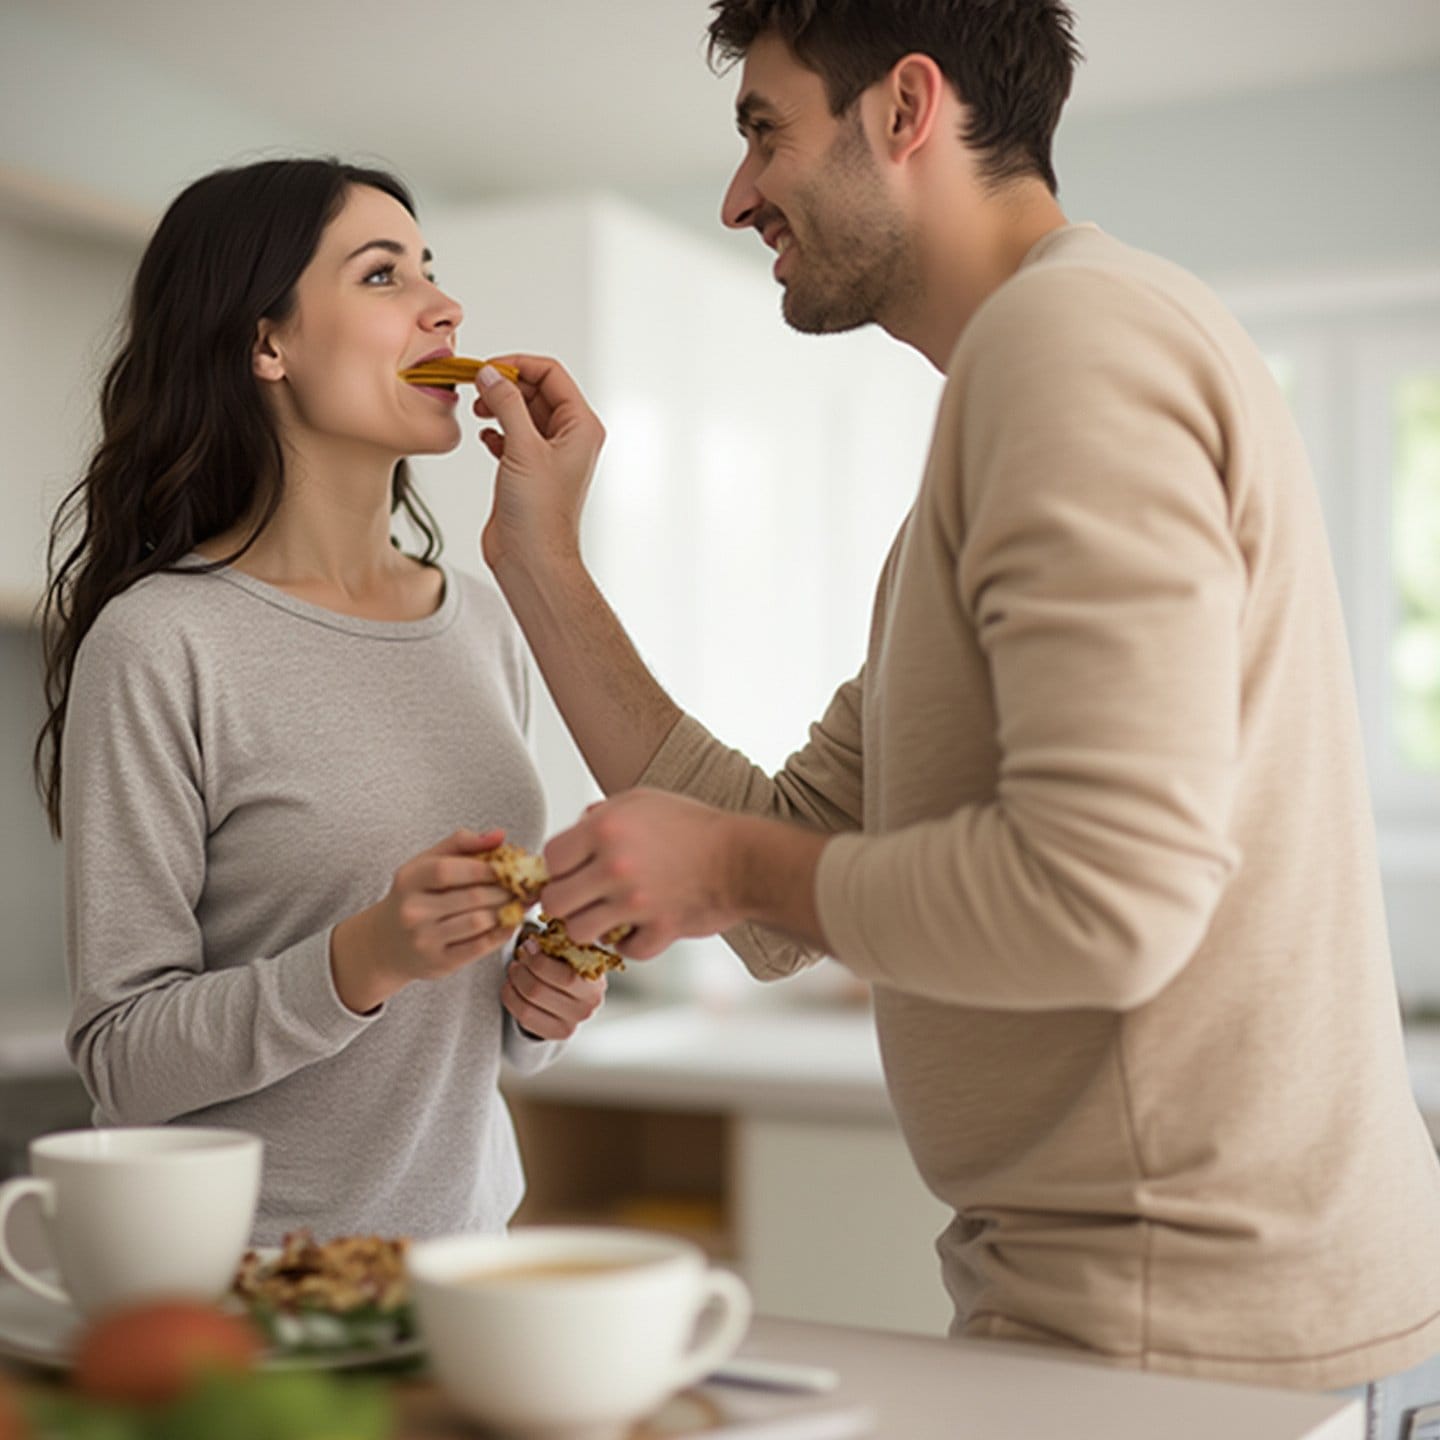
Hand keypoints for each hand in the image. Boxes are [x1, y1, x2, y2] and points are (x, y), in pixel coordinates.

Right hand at [331, 828, 518, 1012]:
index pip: (447, 870)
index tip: (508, 865)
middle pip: (472, 897)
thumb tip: (499, 835)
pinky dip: (502, 932)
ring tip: (521, 900)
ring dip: (508, 909)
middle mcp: (413, 912)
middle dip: (506, 889)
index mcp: (409, 880)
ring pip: (480, 921)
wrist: (386, 944)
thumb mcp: (426, 863)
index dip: (483, 867)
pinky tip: (511, 920)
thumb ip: (461, 843)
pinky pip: (481, 946)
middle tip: (526, 883)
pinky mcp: (440, 963)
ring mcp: (425, 940)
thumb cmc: (415, 895)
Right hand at [473, 356, 605, 575]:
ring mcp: (548, 454)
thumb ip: (507, 404)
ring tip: (478, 411)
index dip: (518, 365)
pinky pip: (512, 434)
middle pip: (536, 390)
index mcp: (581, 426)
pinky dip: (496, 429)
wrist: (531, 559)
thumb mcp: (523, 448)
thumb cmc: (539, 515)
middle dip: (505, 384)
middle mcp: (569, 437)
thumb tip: (491, 373)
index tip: (488, 368)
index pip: (551, 374)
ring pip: (522, 412)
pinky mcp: (528, 469)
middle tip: (476, 386)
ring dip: (498, 405)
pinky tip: (485, 437)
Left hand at [501, 941, 606, 1040]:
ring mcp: (572, 1024)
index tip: (528, 945)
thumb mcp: (572, 948)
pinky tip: (512, 987)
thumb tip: (538, 933)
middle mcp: (587, 1007)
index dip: (538, 960)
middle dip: (521, 970)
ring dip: (513, 983)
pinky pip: (524, 1018)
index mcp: (595, 982)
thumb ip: (561, 940)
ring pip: (528, 1005)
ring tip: (514, 969)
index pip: (563, 977)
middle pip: (538, 991)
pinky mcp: (556, 1034)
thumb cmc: (571, 962)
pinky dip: (511, 999)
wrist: (576, 991)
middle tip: (517, 957)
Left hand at [540, 790, 742, 959]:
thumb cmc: (695, 827)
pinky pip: (624, 950)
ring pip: (579, 932)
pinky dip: (631, 943)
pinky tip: (640, 927)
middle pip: (555, 901)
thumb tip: (578, 826)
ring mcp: (636, 902)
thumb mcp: (644, 801)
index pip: (550, 858)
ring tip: (606, 917)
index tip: (570, 872)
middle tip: (581, 899)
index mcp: (606, 828)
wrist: (743, 860)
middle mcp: (615, 866)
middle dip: (565, 902)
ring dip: (591, 927)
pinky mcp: (659, 930)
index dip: (557, 867)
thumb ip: (603, 812)